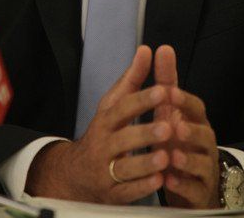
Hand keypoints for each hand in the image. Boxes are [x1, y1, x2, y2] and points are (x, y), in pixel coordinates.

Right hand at [26, 46, 171, 203]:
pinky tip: (159, 181)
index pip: (124, 107)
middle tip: (167, 128)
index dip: (143, 99)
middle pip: (123, 139)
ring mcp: (106, 170)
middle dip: (145, 133)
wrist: (76, 174)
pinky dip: (142, 188)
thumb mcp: (113, 104)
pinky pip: (126, 192)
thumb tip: (145, 50)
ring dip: (145, 163)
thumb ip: (132, 78)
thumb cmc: (103, 132)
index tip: (163, 91)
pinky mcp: (111, 193)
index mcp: (106, 120)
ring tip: (165, 156)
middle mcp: (104, 144)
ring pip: (125, 168)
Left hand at [154, 45, 219, 208]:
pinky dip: (182, 184)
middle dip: (190, 130)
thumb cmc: (176, 142)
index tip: (168, 92)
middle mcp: (203, 143)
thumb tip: (163, 48)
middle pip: (204, 134)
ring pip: (202, 163)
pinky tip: (168, 180)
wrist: (188, 185)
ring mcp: (204, 168)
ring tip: (172, 155)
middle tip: (175, 126)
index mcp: (195, 122)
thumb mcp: (169, 112)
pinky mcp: (200, 192)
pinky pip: (194, 189)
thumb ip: (167, 81)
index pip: (195, 107)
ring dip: (187, 159)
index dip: (183, 100)